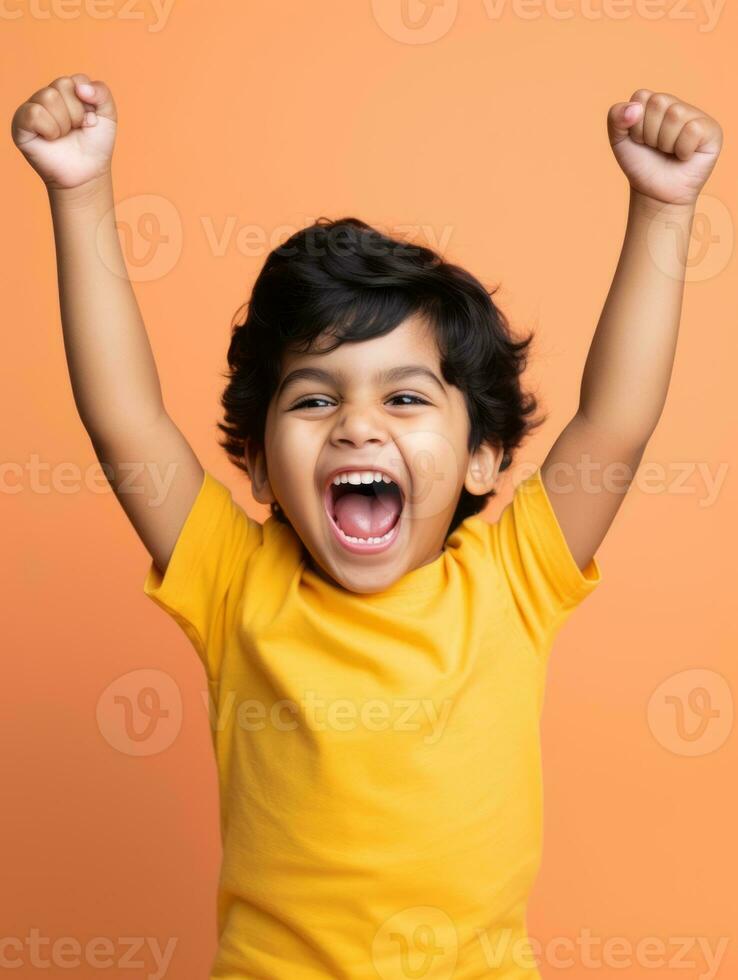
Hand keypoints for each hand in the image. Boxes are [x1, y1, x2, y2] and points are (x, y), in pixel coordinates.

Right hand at [11, 73, 116, 190]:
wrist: (86, 174)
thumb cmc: (95, 146)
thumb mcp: (108, 117)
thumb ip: (102, 92)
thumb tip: (80, 87)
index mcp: (68, 91)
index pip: (77, 80)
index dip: (88, 104)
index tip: (89, 121)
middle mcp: (48, 96)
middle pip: (62, 85)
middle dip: (76, 113)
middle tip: (75, 130)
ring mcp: (33, 108)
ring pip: (49, 97)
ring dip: (64, 123)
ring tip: (63, 136)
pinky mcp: (20, 123)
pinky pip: (34, 113)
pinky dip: (49, 129)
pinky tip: (51, 138)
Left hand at [607, 90, 721, 207]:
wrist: (654, 193)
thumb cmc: (640, 165)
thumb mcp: (618, 141)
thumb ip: (615, 117)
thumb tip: (635, 108)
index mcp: (654, 102)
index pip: (641, 96)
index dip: (635, 125)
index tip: (640, 140)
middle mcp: (676, 104)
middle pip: (658, 103)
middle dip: (649, 133)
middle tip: (655, 148)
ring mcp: (695, 116)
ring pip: (675, 115)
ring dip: (665, 143)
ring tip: (669, 152)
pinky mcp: (711, 130)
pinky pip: (692, 130)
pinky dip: (682, 149)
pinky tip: (684, 156)